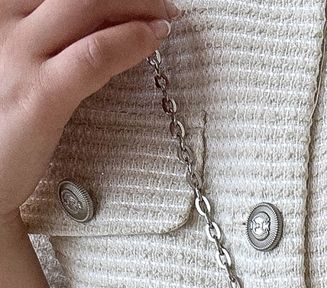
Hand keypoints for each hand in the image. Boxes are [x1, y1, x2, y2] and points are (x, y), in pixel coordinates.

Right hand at [0, 0, 178, 220]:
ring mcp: (18, 54)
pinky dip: (130, 41)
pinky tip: (154, 38)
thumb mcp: (11, 64)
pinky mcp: (39, 94)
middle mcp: (1, 21)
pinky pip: (93, 56)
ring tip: (164, 17)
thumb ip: (40, 40)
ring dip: (136, 6)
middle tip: (159, 5)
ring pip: (86, 5)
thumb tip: (94, 25)